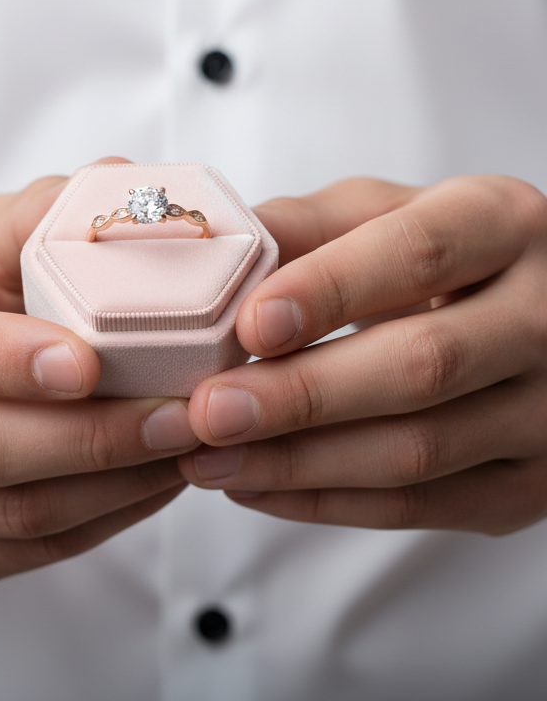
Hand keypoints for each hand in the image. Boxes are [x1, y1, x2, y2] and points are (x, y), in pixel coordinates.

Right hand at [0, 172, 196, 586]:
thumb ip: (48, 212)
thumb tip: (133, 184)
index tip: (89, 363)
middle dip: (89, 437)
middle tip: (180, 414)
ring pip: (4, 513)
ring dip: (110, 486)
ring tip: (183, 448)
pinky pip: (19, 552)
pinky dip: (99, 521)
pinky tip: (151, 482)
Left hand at [178, 175, 546, 534]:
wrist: (525, 316)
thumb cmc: (435, 255)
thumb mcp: (380, 215)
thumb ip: (303, 227)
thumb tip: (214, 255)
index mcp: (504, 225)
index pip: (419, 253)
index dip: (330, 290)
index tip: (250, 324)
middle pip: (422, 365)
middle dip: (302, 395)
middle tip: (209, 411)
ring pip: (418, 450)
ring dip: (297, 463)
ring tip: (208, 458)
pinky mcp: (528, 482)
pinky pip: (420, 508)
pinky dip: (325, 502)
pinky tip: (255, 485)